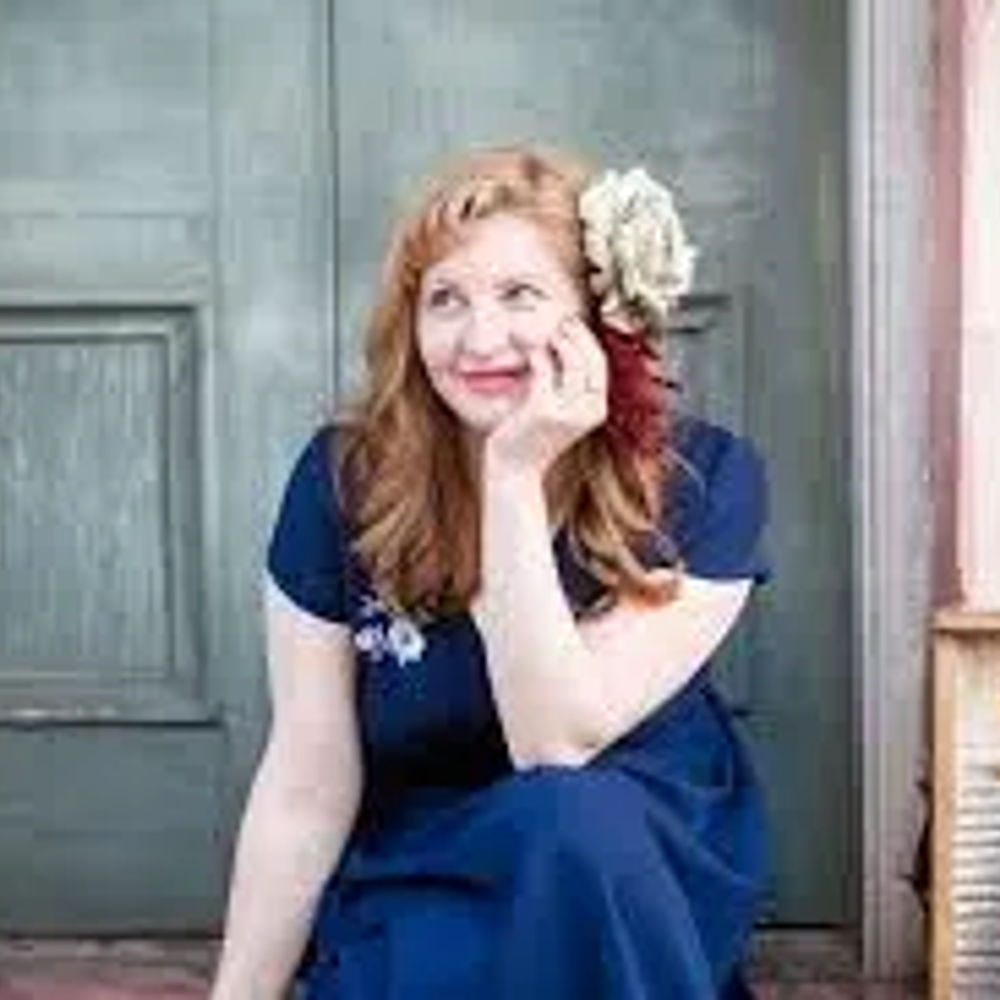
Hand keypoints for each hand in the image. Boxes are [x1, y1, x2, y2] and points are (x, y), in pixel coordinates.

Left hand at [484, 315, 607, 476]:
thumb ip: (567, 385)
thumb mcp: (559, 410)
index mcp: (597, 410)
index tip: (572, 324)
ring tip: (545, 331)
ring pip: (572, 362)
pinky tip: (529, 351)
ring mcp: (568, 412)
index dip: (587, 340)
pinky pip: (544, 371)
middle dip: (577, 335)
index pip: (600, 364)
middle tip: (559, 320)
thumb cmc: (533, 436)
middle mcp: (588, 411)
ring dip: (559, 341)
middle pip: (591, 359)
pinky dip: (538, 356)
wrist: (515, 468)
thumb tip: (565, 345)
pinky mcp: (544, 410)